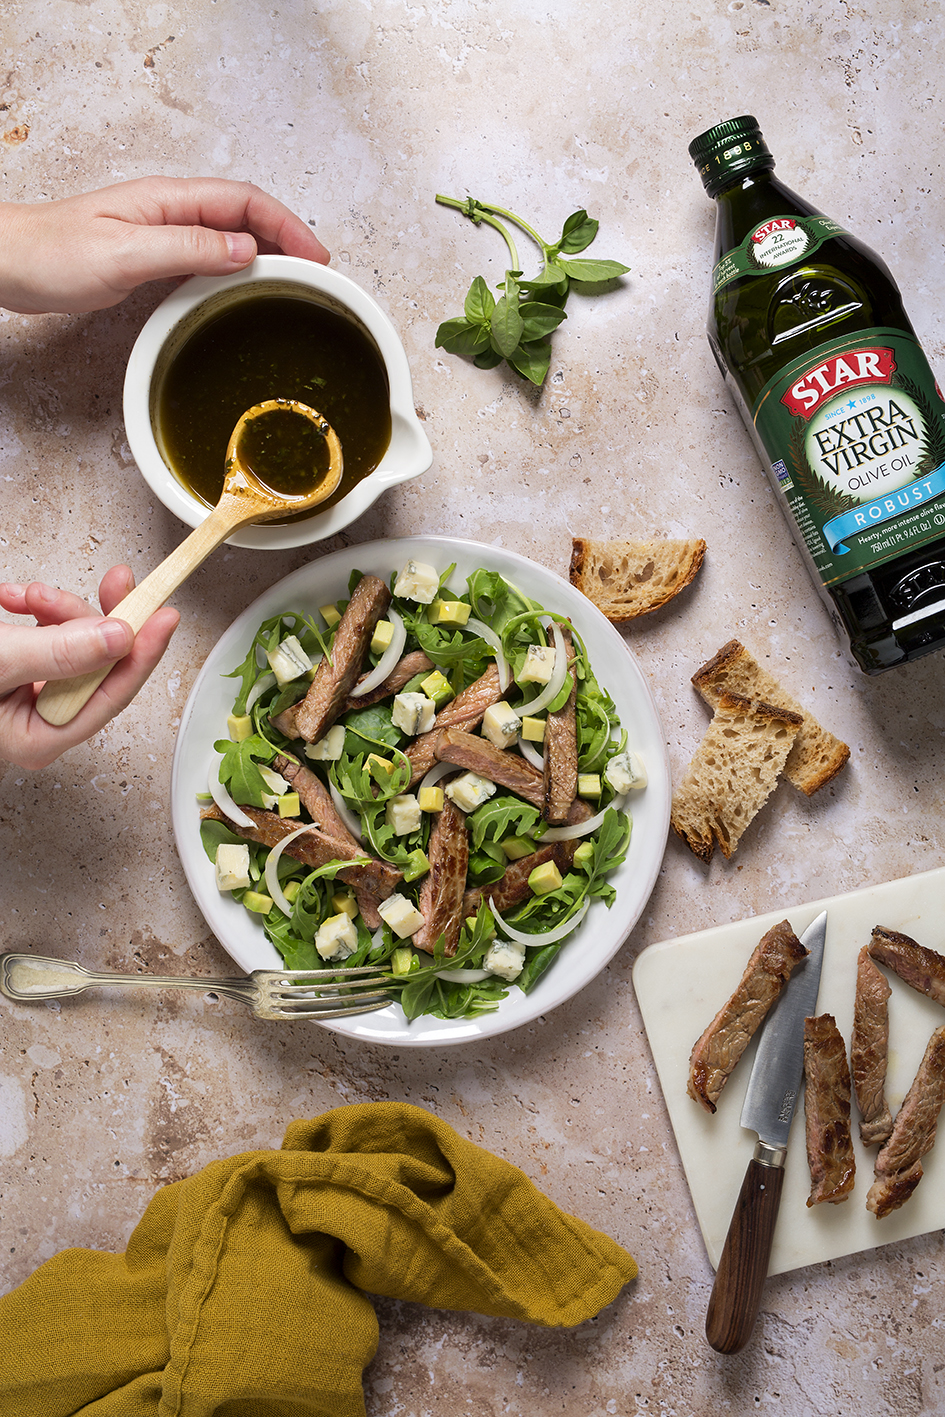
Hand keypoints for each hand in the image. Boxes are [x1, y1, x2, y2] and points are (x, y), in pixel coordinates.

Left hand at [0, 176, 329, 314]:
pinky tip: (246, 290)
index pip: (245, 201)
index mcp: (169, 200)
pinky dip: (238, 269)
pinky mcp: (153, 256)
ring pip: (231, 236)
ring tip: (294, 282)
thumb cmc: (54, 254)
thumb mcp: (126, 254)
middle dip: (288, 238)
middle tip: (318, 273)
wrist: (10, 263)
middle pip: (246, 215)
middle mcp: (171, 210)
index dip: (287, 225)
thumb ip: (188, 249)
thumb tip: (245, 249)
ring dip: (267, 254)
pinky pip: (210, 256)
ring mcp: (163, 232)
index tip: (315, 256)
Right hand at [0, 569, 179, 769]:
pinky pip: (43, 634)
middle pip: (98, 662)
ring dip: (53, 608)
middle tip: (118, 579)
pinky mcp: (15, 668)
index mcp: (40, 736)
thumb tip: (120, 638)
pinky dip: (31, 610)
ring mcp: (27, 694)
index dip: (144, 653)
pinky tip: (9, 601)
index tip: (166, 614)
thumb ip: (57, 653)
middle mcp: (39, 720)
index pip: (111, 694)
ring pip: (72, 641)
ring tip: (21, 596)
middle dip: (95, 617)